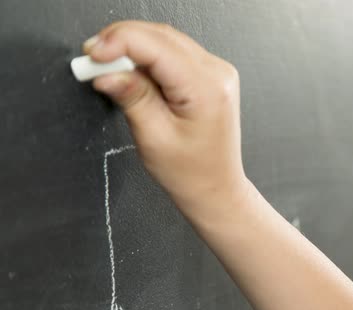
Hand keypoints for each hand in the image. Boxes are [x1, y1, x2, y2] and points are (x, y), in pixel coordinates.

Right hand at [85, 21, 250, 221]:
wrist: (215, 187)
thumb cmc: (191, 172)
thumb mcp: (153, 137)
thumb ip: (131, 98)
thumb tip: (107, 72)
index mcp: (207, 89)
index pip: (156, 45)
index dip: (118, 43)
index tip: (92, 55)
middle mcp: (217, 74)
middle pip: (161, 36)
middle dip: (122, 43)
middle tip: (93, 62)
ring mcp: (217, 72)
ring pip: (167, 40)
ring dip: (134, 48)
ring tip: (110, 70)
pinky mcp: (211, 76)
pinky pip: (175, 53)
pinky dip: (150, 57)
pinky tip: (134, 73)